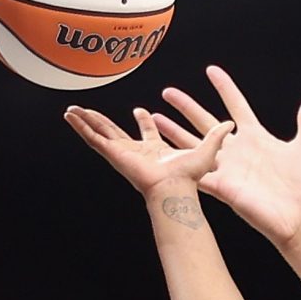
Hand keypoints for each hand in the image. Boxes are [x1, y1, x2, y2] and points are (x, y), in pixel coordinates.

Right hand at [62, 103, 232, 207]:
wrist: (175, 189)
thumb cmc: (189, 177)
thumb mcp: (206, 149)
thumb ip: (216, 136)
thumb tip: (230, 124)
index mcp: (155, 151)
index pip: (147, 133)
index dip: (144, 121)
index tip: (140, 111)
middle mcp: (136, 152)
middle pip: (115, 132)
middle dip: (103, 121)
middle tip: (92, 110)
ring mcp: (122, 152)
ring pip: (99, 133)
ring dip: (85, 121)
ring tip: (70, 110)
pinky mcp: (113, 153)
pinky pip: (93, 138)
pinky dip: (80, 127)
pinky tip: (69, 117)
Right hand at [158, 65, 300, 244]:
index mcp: (257, 139)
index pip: (235, 105)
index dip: (225, 88)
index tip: (212, 71)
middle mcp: (238, 152)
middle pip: (206, 122)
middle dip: (186, 107)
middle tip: (168, 92)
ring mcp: (228, 169)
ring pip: (193, 145)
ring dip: (173, 131)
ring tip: (154, 116)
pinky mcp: (222, 187)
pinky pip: (195, 171)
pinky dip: (178, 162)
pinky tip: (161, 152)